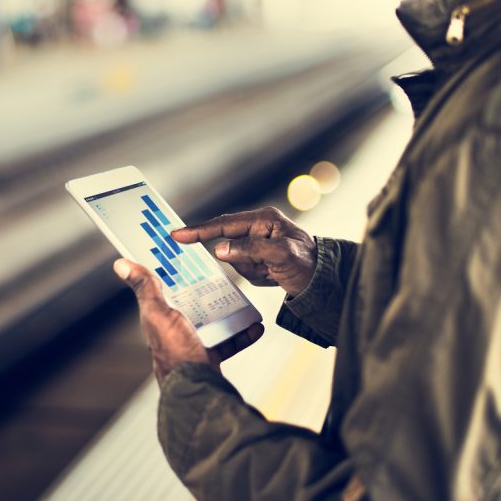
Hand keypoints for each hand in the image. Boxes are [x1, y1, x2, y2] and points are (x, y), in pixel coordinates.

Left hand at [115, 258, 264, 383]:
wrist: (197, 390)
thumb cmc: (175, 353)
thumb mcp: (159, 314)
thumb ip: (145, 289)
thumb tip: (121, 264)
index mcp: (159, 318)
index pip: (162, 289)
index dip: (170, 273)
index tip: (183, 257)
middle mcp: (173, 331)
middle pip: (190, 304)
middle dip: (205, 290)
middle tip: (219, 274)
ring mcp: (192, 345)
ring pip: (212, 322)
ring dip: (228, 311)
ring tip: (239, 298)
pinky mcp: (210, 357)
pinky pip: (229, 342)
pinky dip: (242, 334)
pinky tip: (254, 326)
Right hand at [170, 207, 316, 295]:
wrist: (324, 282)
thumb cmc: (307, 263)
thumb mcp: (281, 255)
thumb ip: (249, 249)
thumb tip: (219, 249)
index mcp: (263, 219)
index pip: (224, 224)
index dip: (199, 230)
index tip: (177, 234)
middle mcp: (257, 227)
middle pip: (229, 243)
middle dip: (242, 260)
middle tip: (257, 266)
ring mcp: (257, 243)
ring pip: (235, 260)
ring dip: (253, 270)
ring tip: (274, 272)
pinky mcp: (258, 257)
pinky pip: (244, 269)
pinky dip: (257, 276)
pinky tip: (274, 275)